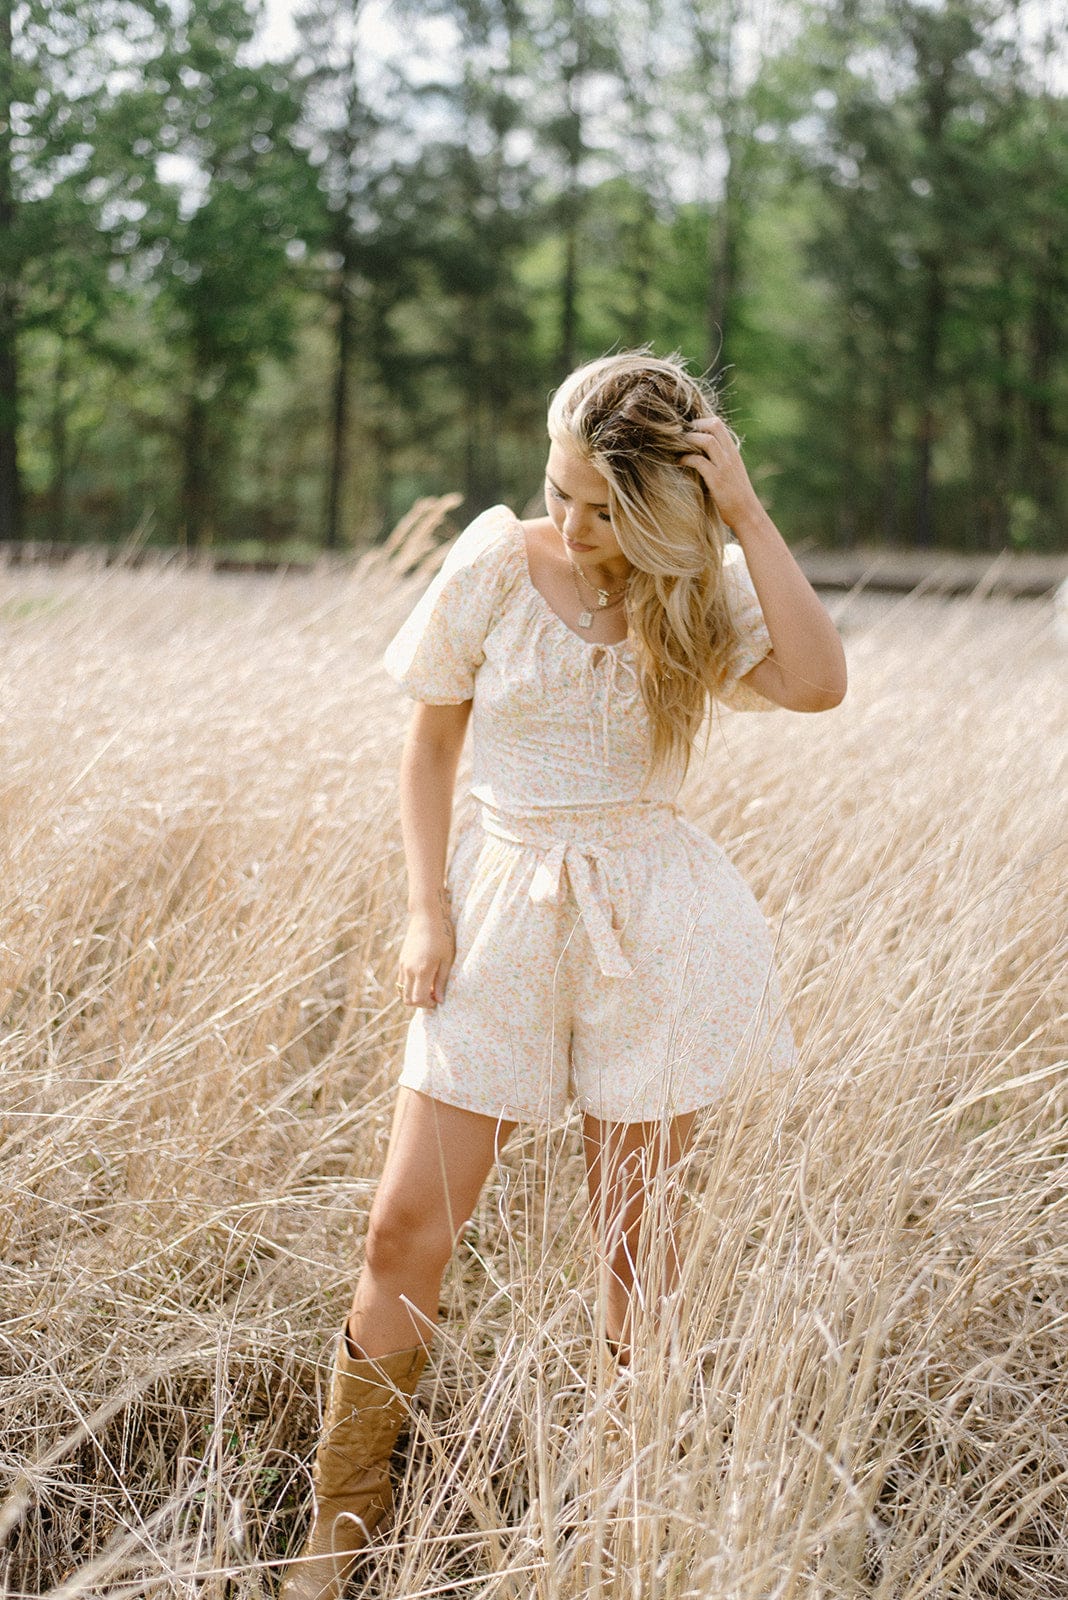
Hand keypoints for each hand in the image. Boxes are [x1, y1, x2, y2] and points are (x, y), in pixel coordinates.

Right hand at [396, 896, 454, 1007]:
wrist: (427, 916)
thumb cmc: (443, 936)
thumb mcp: (447, 959)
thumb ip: (441, 982)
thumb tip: (440, 1000)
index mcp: (422, 970)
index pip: (418, 1000)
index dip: (427, 1005)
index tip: (438, 1000)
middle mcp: (408, 970)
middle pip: (407, 999)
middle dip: (420, 1003)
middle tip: (433, 996)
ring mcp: (403, 965)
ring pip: (402, 991)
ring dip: (414, 994)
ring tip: (429, 986)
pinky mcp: (401, 960)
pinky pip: (402, 981)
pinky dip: (410, 985)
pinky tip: (423, 977)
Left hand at [680, 416, 762, 530]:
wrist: (748, 514)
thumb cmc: (737, 496)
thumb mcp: (731, 472)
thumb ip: (720, 461)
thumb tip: (701, 455)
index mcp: (733, 452)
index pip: (718, 425)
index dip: (700, 422)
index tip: (688, 430)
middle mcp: (730, 455)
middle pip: (714, 425)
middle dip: (695, 425)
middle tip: (682, 433)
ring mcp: (724, 467)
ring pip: (707, 440)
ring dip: (690, 439)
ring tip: (678, 445)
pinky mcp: (717, 480)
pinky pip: (699, 461)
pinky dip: (686, 459)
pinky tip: (679, 462)